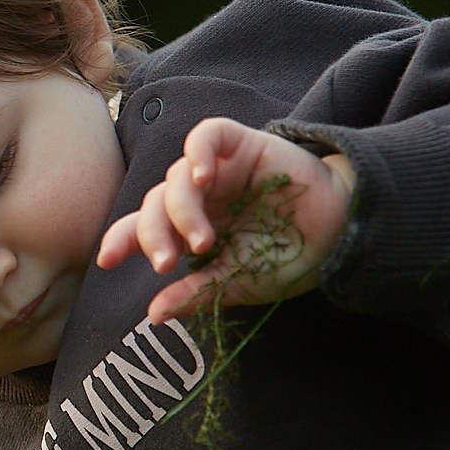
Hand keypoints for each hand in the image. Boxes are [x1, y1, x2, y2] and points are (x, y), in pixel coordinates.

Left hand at [96, 118, 354, 324]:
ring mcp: (218, 169)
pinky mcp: (240, 144)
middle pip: (153, 205)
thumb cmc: (290, 256)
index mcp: (192, 229)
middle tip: (167, 264)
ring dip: (181, 211)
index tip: (107, 261)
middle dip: (151, 235)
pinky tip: (203, 177)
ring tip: (203, 241)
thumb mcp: (240, 282)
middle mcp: (199, 197)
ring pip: (174, 177)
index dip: (122, 238)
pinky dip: (197, 154)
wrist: (341, 230)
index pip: (143, 228)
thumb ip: (198, 293)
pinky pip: (205, 136)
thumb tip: (154, 314)